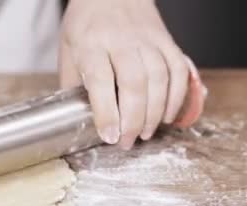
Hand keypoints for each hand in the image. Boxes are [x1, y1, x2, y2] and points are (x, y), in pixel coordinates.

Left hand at [60, 0, 202, 148]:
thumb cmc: (87, 23)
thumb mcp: (68, 49)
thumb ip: (73, 83)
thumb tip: (79, 118)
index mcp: (92, 43)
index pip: (100, 80)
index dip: (106, 112)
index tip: (110, 136)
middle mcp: (122, 41)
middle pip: (134, 83)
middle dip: (133, 119)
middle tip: (127, 141)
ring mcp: (148, 40)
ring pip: (159, 79)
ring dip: (154, 113)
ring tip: (145, 133)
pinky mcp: (167, 41)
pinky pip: (178, 71)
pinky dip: (176, 97)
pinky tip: (166, 115)